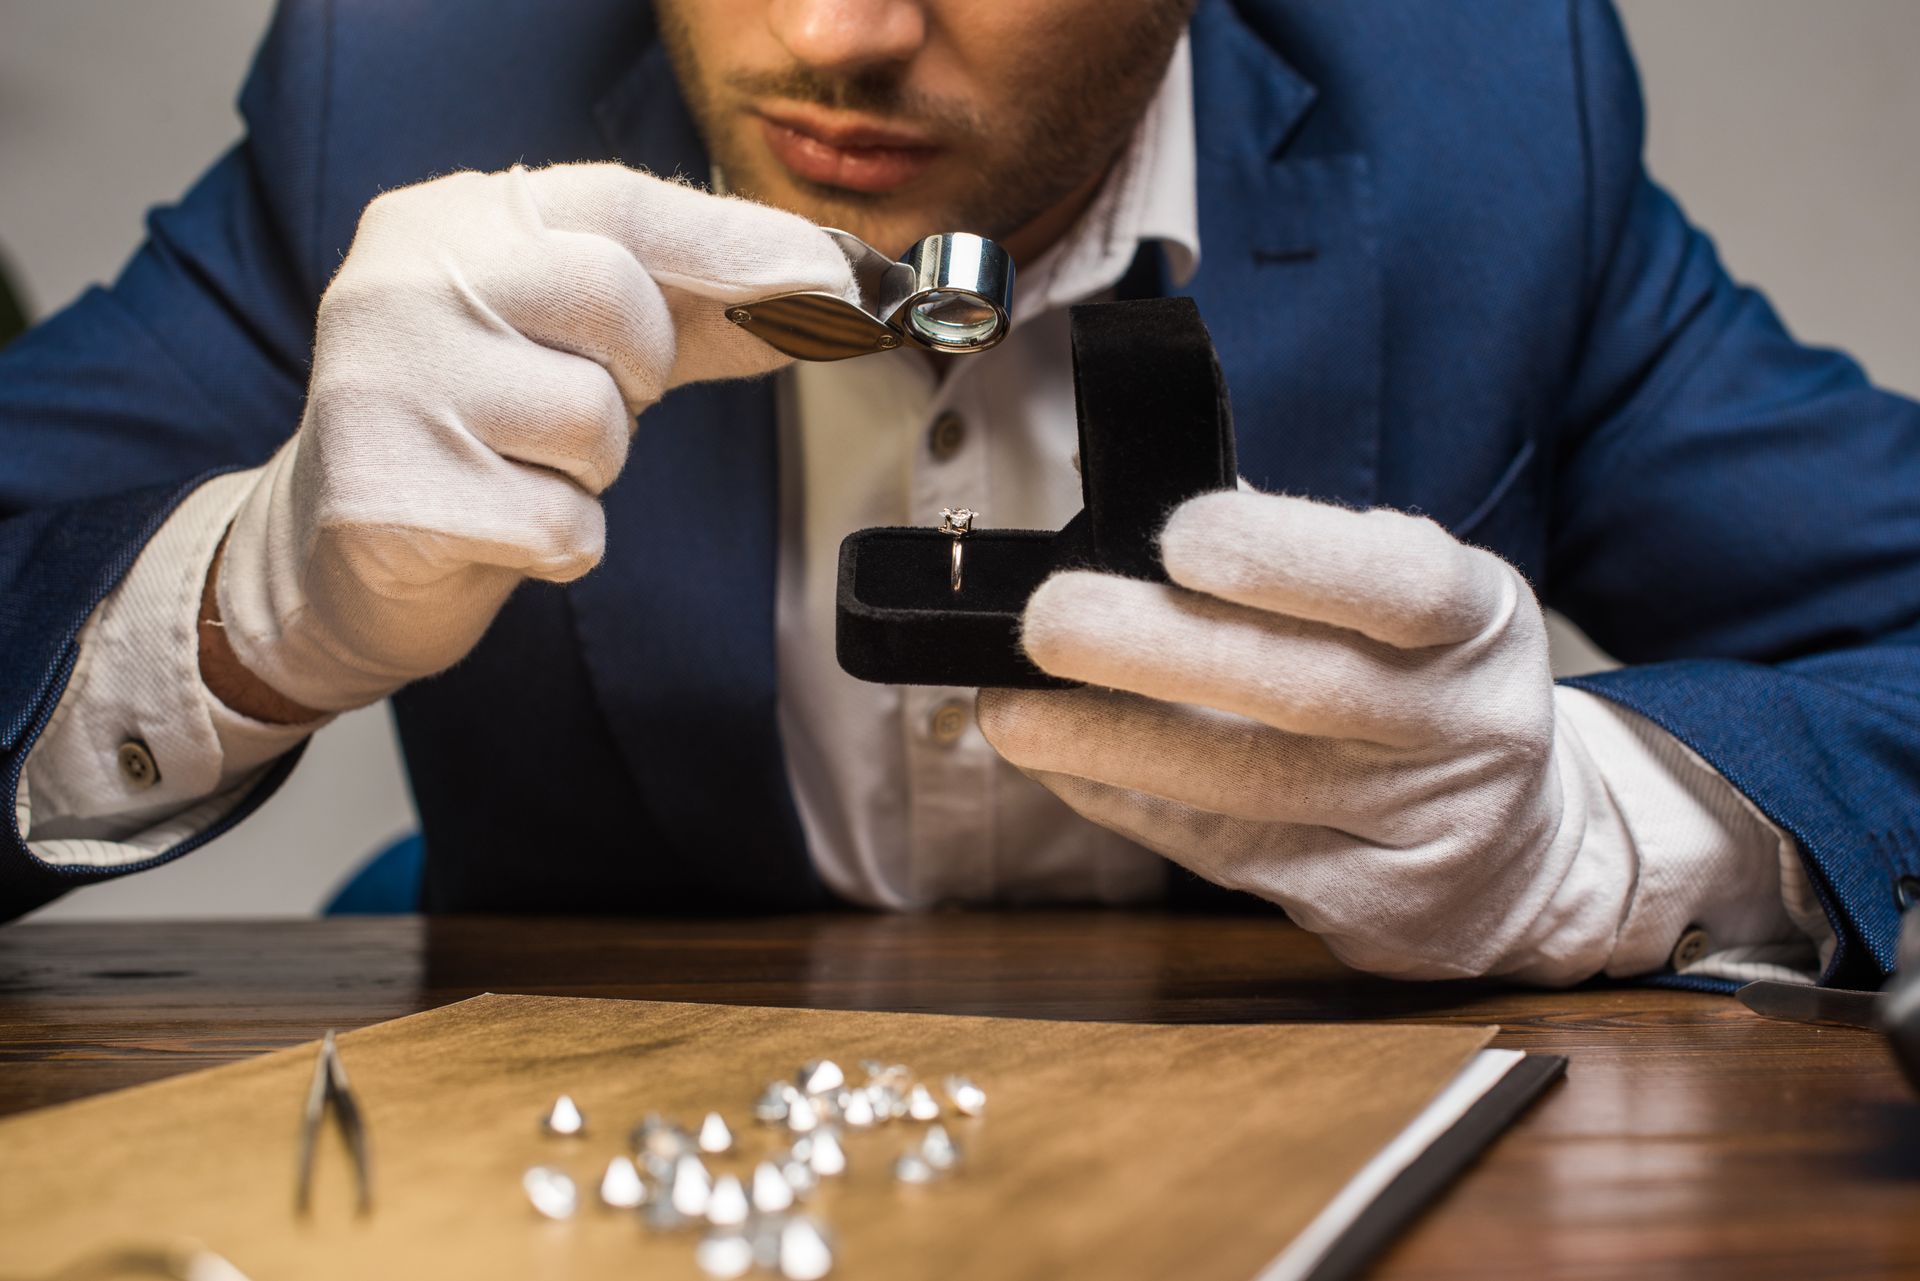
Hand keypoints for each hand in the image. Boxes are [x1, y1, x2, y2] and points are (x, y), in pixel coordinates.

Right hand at [211, 163, 855, 713]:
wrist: (336, 555)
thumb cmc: (480, 432)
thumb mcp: (571, 343)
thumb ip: (691, 308)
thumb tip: (832, 294)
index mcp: (449, 220)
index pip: (619, 204)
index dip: (736, 245)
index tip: (833, 281)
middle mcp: (402, 281)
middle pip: (617, 302)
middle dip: (641, 372)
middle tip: (595, 402)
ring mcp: (387, 386)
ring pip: (596, 425)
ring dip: (593, 472)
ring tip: (521, 468)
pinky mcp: (390, 495)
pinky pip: (564, 526)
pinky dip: (561, 545)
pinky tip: (498, 528)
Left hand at [979, 487, 1629, 982]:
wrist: (1528, 855)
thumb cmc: (1430, 694)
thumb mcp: (1415, 604)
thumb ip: (1305, 562)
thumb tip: (1136, 519)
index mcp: (1478, 621)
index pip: (1398, 584)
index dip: (1288, 558)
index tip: (1178, 534)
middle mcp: (1470, 726)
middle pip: (1308, 690)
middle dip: (1157, 652)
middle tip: (1047, 622)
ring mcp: (1426, 830)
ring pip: (1252, 788)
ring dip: (1111, 745)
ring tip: (1012, 712)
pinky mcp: (1373, 909)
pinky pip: (1226, 853)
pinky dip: (1129, 805)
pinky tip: (1062, 767)